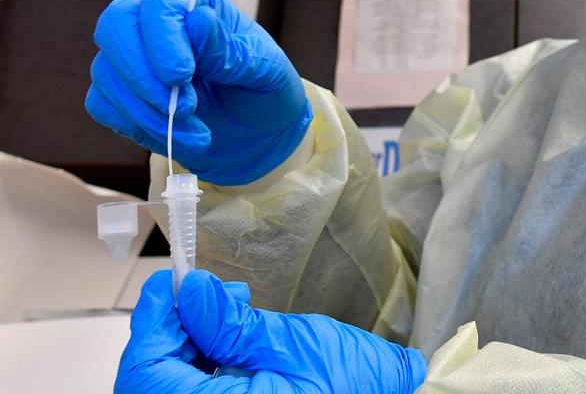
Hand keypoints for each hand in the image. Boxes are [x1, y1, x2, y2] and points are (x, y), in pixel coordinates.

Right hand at [86, 0, 311, 183]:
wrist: (256, 135)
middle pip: (115, 26)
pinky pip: (103, 105)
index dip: (162, 36)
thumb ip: (229, 49)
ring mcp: (130, 57)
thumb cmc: (263, 92)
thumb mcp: (265, 70)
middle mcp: (152, 22)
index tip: (182, 75)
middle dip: (144, 75)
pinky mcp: (119, 94)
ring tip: (198, 134)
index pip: (159, 0)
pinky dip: (139, 127)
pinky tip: (178, 137)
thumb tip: (197, 19)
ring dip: (150, 113)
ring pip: (108, 73)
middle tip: (185, 107)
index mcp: (192, 3)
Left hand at [116, 270, 426, 393]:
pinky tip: (231, 345)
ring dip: (186, 349)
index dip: (151, 321)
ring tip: (228, 313)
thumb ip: (232, 325)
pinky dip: (201, 372)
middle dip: (172, 332)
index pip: (146, 370)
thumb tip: (192, 293)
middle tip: (205, 295)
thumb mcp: (293, 346)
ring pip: (170, 388)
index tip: (169, 284)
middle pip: (152, 380)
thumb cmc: (355, 388)